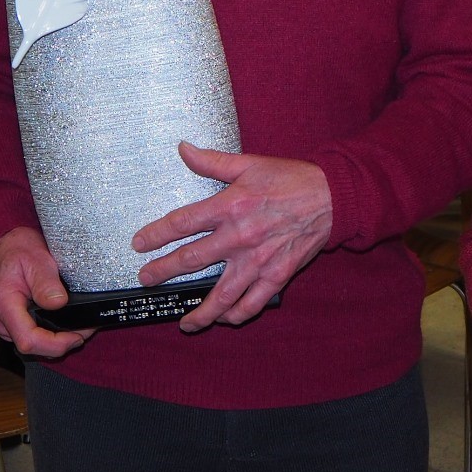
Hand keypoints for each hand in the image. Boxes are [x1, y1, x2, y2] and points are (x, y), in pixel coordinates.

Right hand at [0, 226, 92, 357]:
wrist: (10, 246)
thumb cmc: (19, 251)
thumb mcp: (36, 259)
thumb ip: (46, 282)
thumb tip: (58, 303)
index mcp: (5, 304)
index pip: (28, 339)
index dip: (55, 344)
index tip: (76, 336)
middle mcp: (3, 319)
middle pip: (33, 347)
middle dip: (62, 344)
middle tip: (87, 330)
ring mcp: (8, 323)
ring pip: (35, 345)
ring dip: (59, 341)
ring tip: (81, 327)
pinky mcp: (16, 322)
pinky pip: (35, 337)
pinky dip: (54, 335)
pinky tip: (69, 325)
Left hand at [132, 143, 332, 331]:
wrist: (333, 197)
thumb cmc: (291, 179)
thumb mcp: (250, 164)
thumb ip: (213, 162)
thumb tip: (183, 148)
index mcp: (230, 206)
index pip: (182, 224)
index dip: (155, 235)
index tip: (139, 244)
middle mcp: (240, 237)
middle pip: (191, 260)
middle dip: (163, 272)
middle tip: (146, 279)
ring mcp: (259, 261)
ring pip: (221, 295)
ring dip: (199, 312)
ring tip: (183, 323)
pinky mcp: (277, 275)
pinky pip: (253, 303)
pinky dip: (236, 315)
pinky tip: (225, 319)